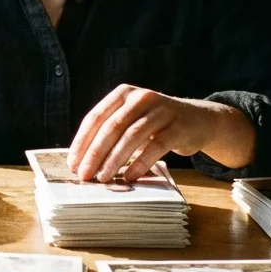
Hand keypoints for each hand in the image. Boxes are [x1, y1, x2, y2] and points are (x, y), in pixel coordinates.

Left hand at [69, 85, 255, 182]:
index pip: (96, 117)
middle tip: (85, 175)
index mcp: (123, 93)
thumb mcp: (131, 120)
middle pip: (112, 126)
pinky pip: (156, 146)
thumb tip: (82, 162)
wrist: (197, 120)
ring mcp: (162, 110)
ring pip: (132, 135)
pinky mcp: (178, 126)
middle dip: (95, 153)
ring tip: (103, 177)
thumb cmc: (155, 125)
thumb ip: (111, 133)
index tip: (73, 163)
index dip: (82, 142)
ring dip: (115, 159)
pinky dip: (140, 163)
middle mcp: (141, 97)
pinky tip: (129, 177)